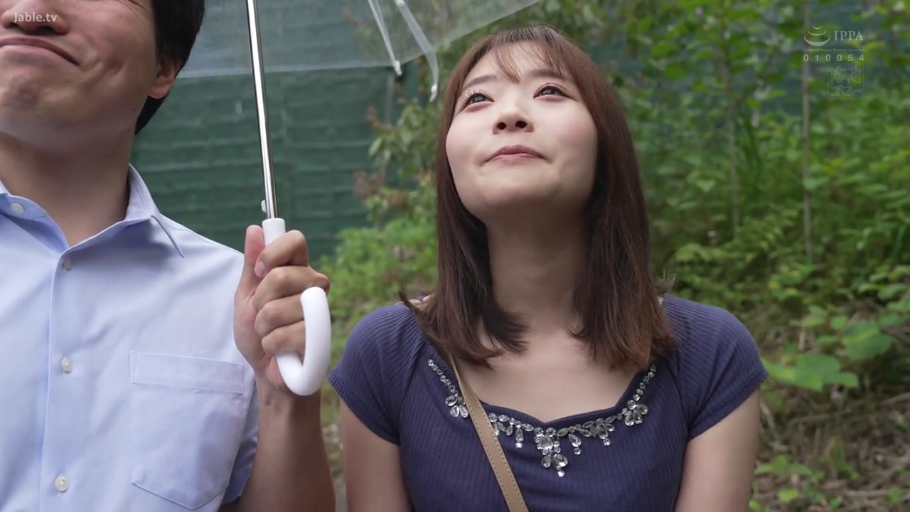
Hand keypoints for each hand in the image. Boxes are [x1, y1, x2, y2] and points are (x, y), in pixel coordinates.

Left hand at [233, 225, 329, 392]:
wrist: (266, 370)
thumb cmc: (258, 332)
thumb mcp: (247, 295)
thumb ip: (252, 265)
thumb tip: (254, 230)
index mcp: (297, 270)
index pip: (295, 240)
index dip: (274, 252)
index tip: (260, 271)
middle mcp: (313, 286)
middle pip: (281, 275)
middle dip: (260, 300)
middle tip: (261, 314)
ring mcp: (319, 311)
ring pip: (277, 309)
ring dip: (263, 327)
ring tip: (270, 334)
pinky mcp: (320, 338)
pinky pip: (284, 335)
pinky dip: (271, 345)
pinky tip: (280, 350)